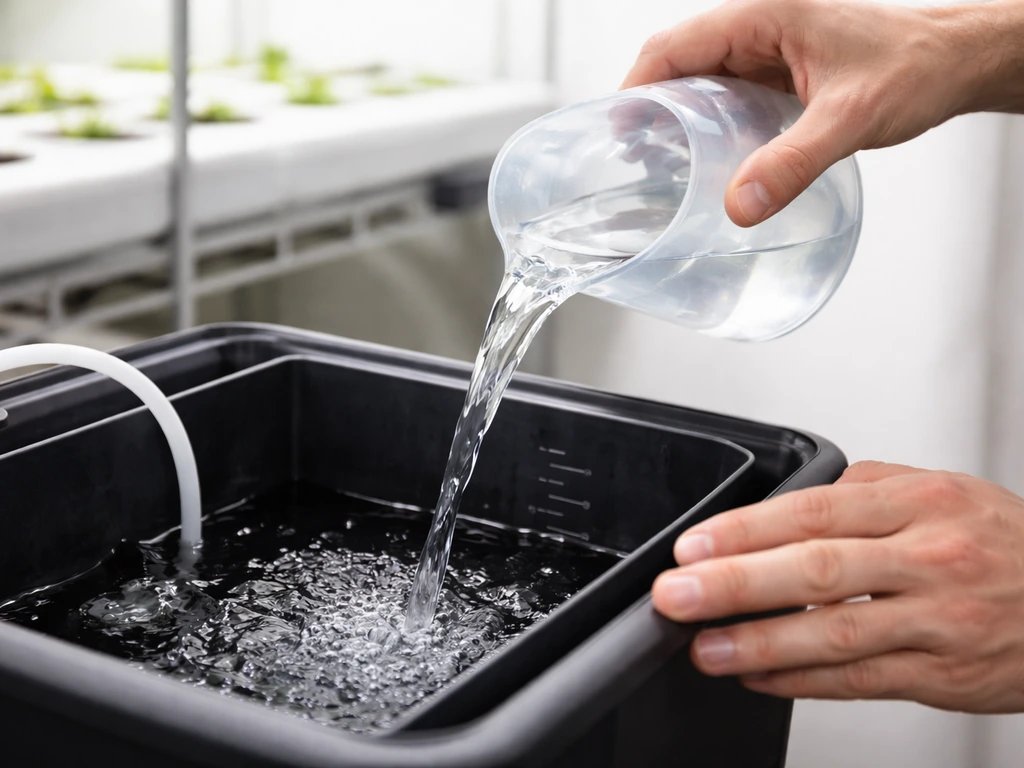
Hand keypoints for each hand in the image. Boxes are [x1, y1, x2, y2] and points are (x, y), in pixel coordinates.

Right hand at [621, 0, 1023, 226]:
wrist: (956, 60)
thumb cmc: (916, 65)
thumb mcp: (850, 117)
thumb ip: (793, 162)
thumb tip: (740, 204)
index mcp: (764, 15)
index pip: (674, 46)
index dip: (636, 87)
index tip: (616, 129)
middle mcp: (760, 26)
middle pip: (678, 61)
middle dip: (648, 106)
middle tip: (631, 157)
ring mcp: (769, 48)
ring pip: (701, 78)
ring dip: (675, 116)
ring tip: (657, 162)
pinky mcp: (781, 71)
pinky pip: (727, 93)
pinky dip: (706, 123)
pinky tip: (703, 157)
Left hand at [652, 461, 1023, 712]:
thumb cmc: (1004, 543)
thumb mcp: (943, 491)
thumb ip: (864, 490)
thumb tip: (785, 502)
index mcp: (920, 502)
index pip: (813, 510)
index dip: (744, 531)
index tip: (694, 546)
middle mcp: (929, 557)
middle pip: (816, 568)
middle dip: (735, 583)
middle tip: (679, 594)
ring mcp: (938, 620)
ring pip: (834, 632)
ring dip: (759, 643)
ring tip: (706, 647)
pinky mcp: (943, 674)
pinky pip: (861, 680)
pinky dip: (803, 680)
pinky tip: (759, 676)